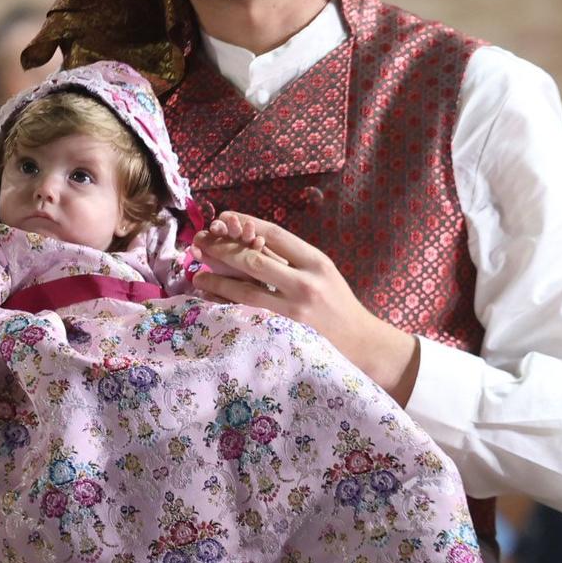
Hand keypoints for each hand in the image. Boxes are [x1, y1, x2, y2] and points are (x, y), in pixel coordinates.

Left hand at [188, 211, 420, 402]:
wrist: (363, 344)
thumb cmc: (338, 304)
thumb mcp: (323, 272)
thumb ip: (291, 258)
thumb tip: (249, 240)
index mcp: (317, 262)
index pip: (275, 235)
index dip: (245, 224)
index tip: (223, 218)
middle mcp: (306, 284)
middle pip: (254, 261)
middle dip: (223, 250)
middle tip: (200, 244)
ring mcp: (295, 312)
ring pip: (246, 291)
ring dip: (217, 281)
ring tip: (197, 275)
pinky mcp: (285, 334)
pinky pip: (249, 316)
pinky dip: (228, 306)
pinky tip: (213, 301)